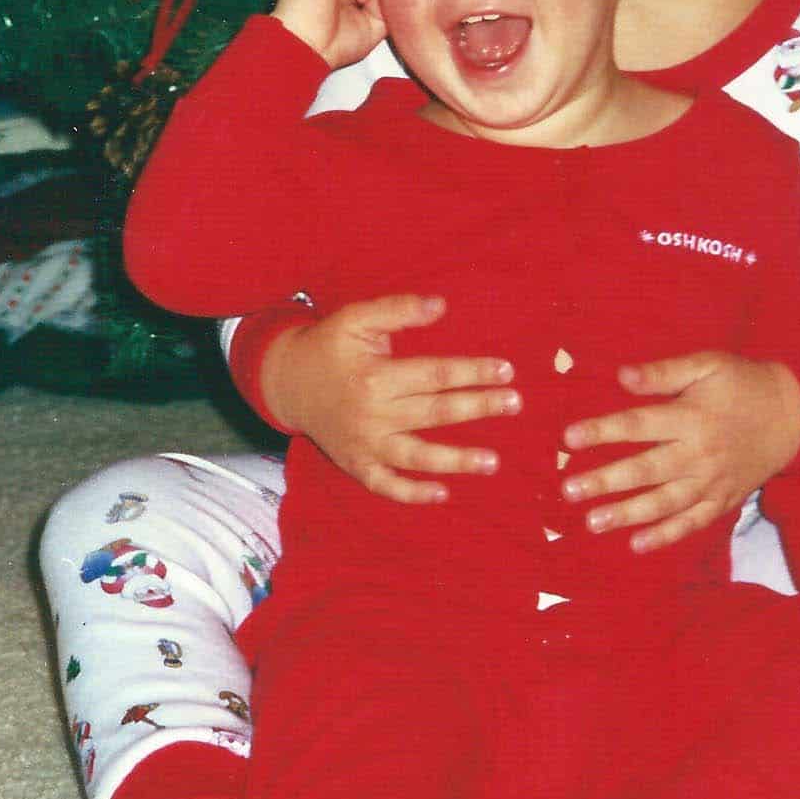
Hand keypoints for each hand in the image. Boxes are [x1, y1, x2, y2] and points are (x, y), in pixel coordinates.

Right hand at [261, 293, 520, 501]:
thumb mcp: (356, 318)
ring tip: (493, 461)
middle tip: (515, 403)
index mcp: (374, 376)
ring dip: (456, 460)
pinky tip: (443, 494)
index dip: (472, 372)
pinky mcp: (355, 465)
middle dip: (477, 408)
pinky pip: (386, 485)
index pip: (435, 374)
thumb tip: (440, 305)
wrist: (285, 382)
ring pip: (416, 456)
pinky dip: (412, 494)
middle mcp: (371, 415)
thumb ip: (396, 310)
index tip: (506, 370)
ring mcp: (363, 445)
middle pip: (434, 413)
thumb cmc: (328, 345)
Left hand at [560, 353, 799, 553]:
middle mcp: (700, 454)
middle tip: (569, 489)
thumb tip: (622, 376)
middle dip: (605, 481)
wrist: (793, 415)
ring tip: (592, 522)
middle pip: (646, 470)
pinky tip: (636, 545)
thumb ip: (665, 371)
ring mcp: (712, 482)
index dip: (602, 431)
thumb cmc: (741, 383)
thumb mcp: (707, 364)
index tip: (568, 438)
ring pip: (665, 503)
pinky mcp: (723, 501)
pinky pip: (692, 523)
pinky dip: (665, 536)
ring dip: (627, 514)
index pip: (639, 425)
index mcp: (692, 417)